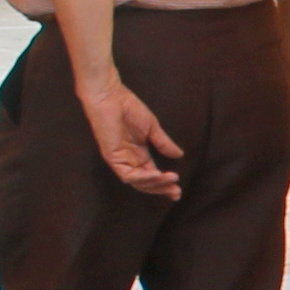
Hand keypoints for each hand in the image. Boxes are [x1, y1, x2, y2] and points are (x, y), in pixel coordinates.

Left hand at [79, 78, 184, 198]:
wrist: (110, 96)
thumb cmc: (128, 108)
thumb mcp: (152, 128)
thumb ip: (163, 143)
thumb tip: (179, 155)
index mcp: (137, 154)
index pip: (151, 174)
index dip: (164, 184)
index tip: (178, 190)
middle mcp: (128, 160)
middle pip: (144, 183)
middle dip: (161, 189)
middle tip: (176, 192)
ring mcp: (120, 160)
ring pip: (137, 182)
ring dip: (154, 184)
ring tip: (170, 180)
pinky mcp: (112, 157)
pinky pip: (128, 174)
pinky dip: (143, 177)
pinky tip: (157, 174)